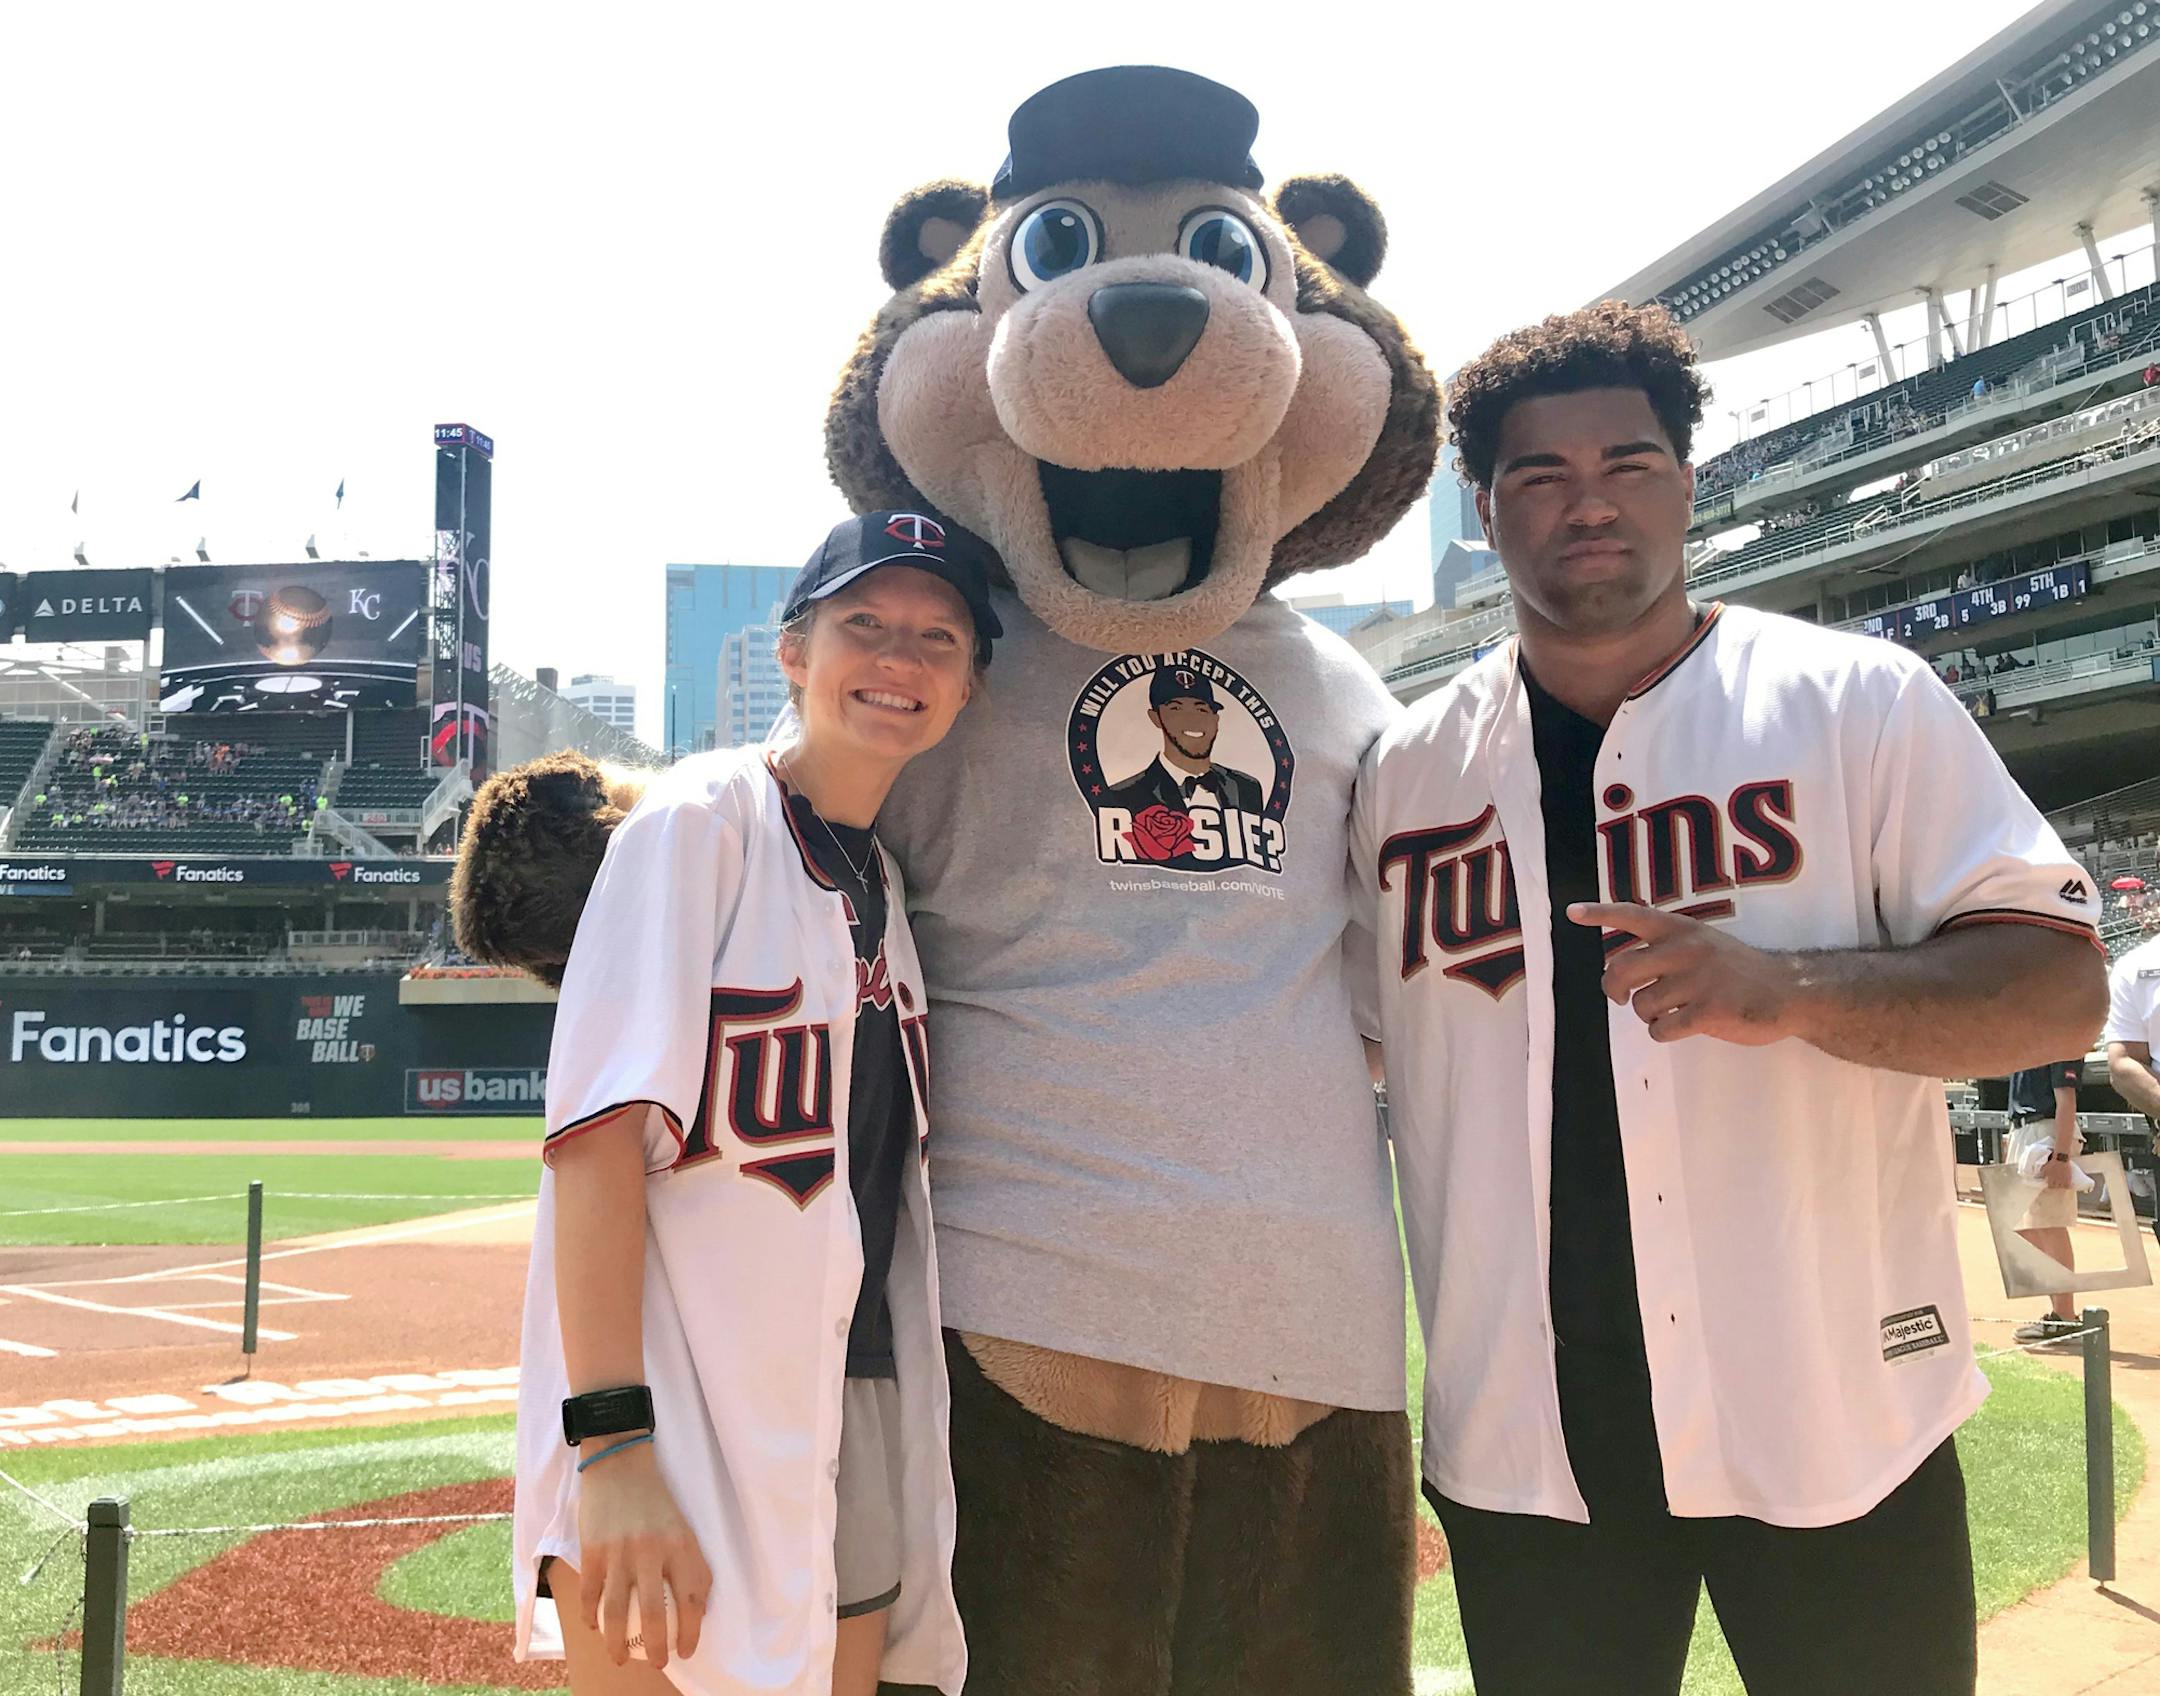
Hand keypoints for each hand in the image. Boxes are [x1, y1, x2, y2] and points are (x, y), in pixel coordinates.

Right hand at [575, 1442, 710, 1668]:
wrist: (620, 1463)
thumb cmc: (656, 1501)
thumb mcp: (683, 1528)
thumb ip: (690, 1565)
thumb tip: (696, 1610)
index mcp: (681, 1544)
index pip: (692, 1599)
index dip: (692, 1632)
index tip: (686, 1651)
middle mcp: (652, 1550)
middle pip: (655, 1614)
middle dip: (655, 1648)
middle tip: (656, 1663)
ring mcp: (620, 1551)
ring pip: (618, 1612)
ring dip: (618, 1643)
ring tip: (621, 1658)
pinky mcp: (593, 1550)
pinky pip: (591, 1594)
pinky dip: (592, 1616)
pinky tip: (596, 1627)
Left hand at [1569, 902, 1799, 1046]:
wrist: (1789, 992)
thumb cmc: (1740, 971)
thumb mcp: (1705, 944)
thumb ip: (1668, 949)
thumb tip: (1624, 972)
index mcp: (1682, 930)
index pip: (1633, 914)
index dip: (1599, 914)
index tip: (1571, 912)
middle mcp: (1684, 950)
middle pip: (1621, 969)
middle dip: (1614, 989)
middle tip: (1621, 999)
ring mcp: (1695, 980)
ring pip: (1641, 1005)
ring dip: (1648, 1015)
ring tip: (1671, 1012)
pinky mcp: (1706, 1011)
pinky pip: (1660, 1029)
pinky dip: (1663, 1033)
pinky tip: (1682, 1027)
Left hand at [2042, 1154, 2076, 1188]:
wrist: (2060, 1158)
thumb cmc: (2052, 1163)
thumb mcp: (2045, 1168)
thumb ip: (2042, 1173)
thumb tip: (2039, 1177)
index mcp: (2050, 1178)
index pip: (2050, 1186)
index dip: (2051, 1185)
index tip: (2051, 1184)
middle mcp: (2056, 1180)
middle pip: (2056, 1187)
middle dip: (2056, 1185)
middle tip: (2057, 1183)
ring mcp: (2063, 1180)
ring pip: (2062, 1187)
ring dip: (2062, 1185)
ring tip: (2061, 1183)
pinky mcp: (2068, 1178)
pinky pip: (2068, 1186)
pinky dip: (2068, 1186)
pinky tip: (2068, 1184)